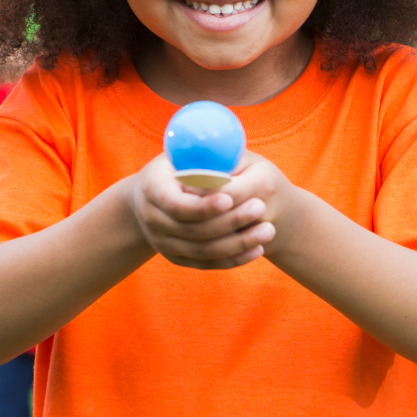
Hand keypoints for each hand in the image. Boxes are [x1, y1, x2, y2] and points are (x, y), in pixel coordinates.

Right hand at [125, 150, 280, 269]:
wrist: (149, 199)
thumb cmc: (174, 168)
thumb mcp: (182, 155)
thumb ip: (203, 157)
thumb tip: (228, 152)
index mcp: (152, 189)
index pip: (176, 204)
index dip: (204, 205)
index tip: (232, 198)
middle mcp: (153, 220)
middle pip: (194, 230)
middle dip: (230, 221)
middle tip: (260, 207)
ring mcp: (163, 243)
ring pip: (204, 251)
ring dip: (238, 243)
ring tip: (268, 231)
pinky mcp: (178, 258)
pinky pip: (208, 264)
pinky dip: (234, 259)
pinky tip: (258, 249)